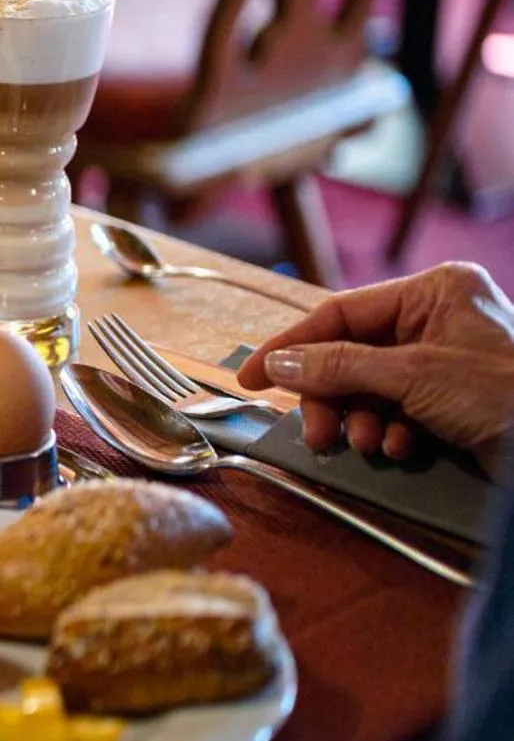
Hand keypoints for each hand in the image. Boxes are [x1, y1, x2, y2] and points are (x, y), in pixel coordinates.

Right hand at [239, 262, 513, 460]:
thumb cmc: (510, 395)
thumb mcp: (414, 376)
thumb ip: (338, 367)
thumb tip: (278, 365)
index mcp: (434, 292)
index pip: (340, 313)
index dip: (291, 347)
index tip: (252, 376)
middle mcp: (438, 320)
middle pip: (351, 356)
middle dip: (333, 397)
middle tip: (319, 431)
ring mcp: (446, 362)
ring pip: (371, 389)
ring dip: (363, 421)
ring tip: (371, 444)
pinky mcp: (454, 401)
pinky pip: (399, 411)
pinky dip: (393, 433)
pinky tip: (406, 448)